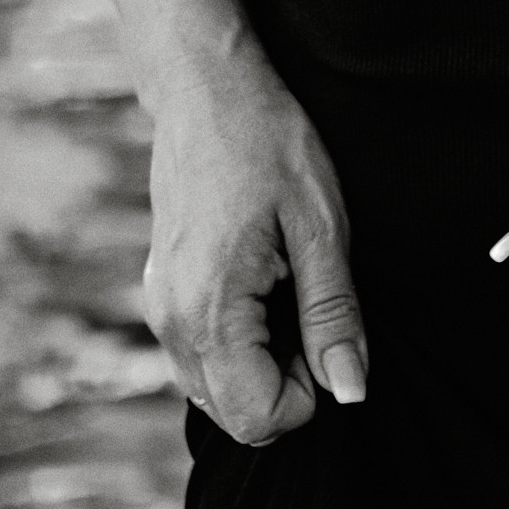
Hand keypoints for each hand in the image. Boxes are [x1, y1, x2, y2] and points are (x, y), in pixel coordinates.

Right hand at [142, 46, 368, 445]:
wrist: (207, 90)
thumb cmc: (270, 143)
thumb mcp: (320, 227)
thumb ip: (333, 316)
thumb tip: (349, 393)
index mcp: (209, 310)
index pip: (259, 418)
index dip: (311, 392)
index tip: (327, 328)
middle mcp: (170, 322)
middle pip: (234, 414)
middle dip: (285, 383)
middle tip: (309, 305)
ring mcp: (159, 308)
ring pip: (215, 389)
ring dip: (261, 364)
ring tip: (286, 289)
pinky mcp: (161, 293)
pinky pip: (201, 355)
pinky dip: (238, 343)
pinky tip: (262, 283)